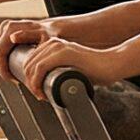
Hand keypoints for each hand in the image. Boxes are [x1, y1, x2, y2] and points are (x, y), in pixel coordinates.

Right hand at [0, 18, 57, 85]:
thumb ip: (29, 36)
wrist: (53, 28)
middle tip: (14, 80)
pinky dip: (0, 61)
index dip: (3, 70)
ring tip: (13, 76)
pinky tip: (9, 69)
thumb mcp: (42, 36)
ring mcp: (3, 28)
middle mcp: (5, 26)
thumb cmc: (50, 35)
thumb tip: (12, 38)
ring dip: (0, 66)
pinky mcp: (4, 32)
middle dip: (1, 70)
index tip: (14, 80)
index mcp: (10, 28)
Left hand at [12, 37, 127, 99]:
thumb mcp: (69, 69)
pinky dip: (37, 82)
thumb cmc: (95, 70)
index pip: (30, 61)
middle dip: (29, 83)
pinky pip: (40, 68)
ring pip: (31, 67)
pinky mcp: (63, 53)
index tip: (36, 90)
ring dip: (32, 85)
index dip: (29, 78)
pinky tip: (42, 92)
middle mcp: (53, 43)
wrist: (112, 64)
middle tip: (38, 95)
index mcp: (53, 46)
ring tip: (41, 95)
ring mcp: (58, 46)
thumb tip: (43, 86)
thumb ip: (57, 72)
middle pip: (27, 64)